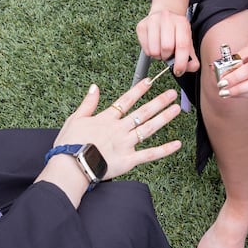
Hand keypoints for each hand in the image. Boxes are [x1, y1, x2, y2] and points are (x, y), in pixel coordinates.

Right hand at [54, 77, 181, 179]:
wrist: (71, 166)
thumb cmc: (69, 144)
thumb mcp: (74, 119)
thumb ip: (87, 103)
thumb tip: (94, 87)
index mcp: (106, 119)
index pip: (126, 100)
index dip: (139, 90)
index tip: (150, 82)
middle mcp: (119, 129)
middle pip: (143, 112)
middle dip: (159, 101)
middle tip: (172, 93)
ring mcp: (126, 144)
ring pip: (149, 129)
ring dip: (164, 118)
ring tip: (176, 109)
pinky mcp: (129, 160)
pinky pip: (150, 154)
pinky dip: (164, 150)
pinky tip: (177, 144)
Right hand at [137, 0, 197, 74]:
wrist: (165, 14)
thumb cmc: (177, 31)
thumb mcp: (188, 42)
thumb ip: (191, 58)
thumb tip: (188, 68)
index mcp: (182, 23)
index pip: (182, 45)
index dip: (180, 62)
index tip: (178, 70)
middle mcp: (167, 18)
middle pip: (166, 48)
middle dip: (168, 57)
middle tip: (168, 54)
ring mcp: (152, 20)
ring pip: (154, 50)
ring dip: (158, 56)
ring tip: (161, 50)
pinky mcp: (141, 26)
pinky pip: (145, 49)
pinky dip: (150, 52)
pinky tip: (154, 45)